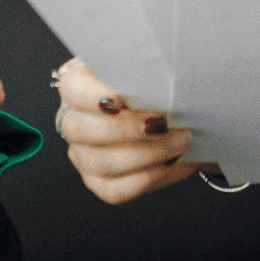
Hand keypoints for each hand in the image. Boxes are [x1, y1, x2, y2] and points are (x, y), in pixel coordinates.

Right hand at [51, 58, 205, 202]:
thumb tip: (153, 82)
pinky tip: (168, 161)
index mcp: (82, 83)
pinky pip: (115, 189)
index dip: (92, 96)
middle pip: (80, 129)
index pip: (71, 87)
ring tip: (179, 140)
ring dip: (147, 153)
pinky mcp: (100, 183)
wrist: (188, 120)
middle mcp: (76, 120)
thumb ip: (146, 71)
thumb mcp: (156, 71)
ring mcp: (84, 155)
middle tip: (162, 121)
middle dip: (125, 128)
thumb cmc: (166, 90)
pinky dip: (147, 176)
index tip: (124, 99)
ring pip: (100, 162)